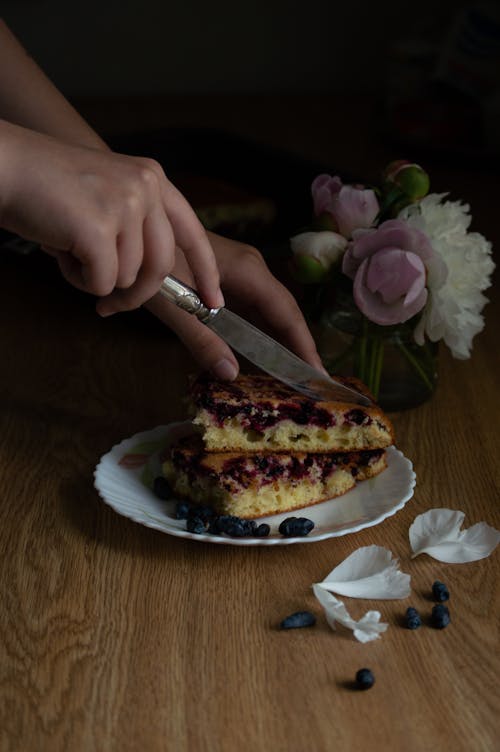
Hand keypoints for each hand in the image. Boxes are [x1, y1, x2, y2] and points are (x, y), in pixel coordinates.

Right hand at [0, 120, 223, 311]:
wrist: (5, 167)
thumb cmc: (48, 189)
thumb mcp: (107, 196)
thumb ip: (136, 228)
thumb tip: (150, 281)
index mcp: (152, 178)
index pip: (192, 232)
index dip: (205, 271)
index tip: (214, 300)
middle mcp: (146, 186)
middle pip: (162, 266)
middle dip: (137, 294)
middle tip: (111, 305)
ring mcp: (124, 204)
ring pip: (129, 278)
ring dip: (96, 278)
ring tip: (69, 249)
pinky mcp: (100, 227)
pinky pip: (103, 283)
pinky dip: (79, 280)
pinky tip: (60, 252)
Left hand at [146, 232, 324, 378]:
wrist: (135, 225)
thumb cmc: (153, 259)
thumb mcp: (174, 303)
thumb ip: (201, 339)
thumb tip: (231, 374)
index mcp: (247, 270)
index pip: (286, 312)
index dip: (303, 344)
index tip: (317, 373)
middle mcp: (251, 269)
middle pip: (283, 312)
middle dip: (297, 346)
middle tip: (310, 383)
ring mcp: (240, 272)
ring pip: (268, 312)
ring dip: (280, 341)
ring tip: (293, 374)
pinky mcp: (226, 278)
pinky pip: (252, 310)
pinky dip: (260, 333)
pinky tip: (262, 354)